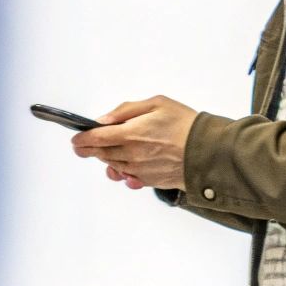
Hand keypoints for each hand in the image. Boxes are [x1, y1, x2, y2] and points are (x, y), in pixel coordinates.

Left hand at [71, 95, 197, 190]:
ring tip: (107, 151)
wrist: (209, 152)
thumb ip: (126, 111)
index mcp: (130, 134)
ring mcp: (139, 171)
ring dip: (106, 159)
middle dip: (89, 149)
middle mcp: (131, 155)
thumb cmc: (186, 124)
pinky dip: (123, 170)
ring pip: (112, 166)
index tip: (76, 139)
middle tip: (82, 146)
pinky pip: (128, 177)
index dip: (82, 139)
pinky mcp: (148, 181)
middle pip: (100, 154)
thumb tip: (104, 119)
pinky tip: (125, 164)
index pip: (95, 139)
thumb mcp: (157, 104)